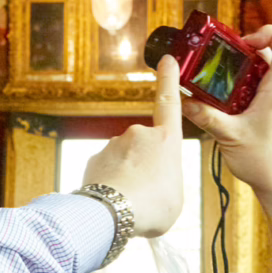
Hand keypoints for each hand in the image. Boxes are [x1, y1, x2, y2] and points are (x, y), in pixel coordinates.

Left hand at [83, 55, 186, 236]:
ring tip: (131, 201)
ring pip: (124, 160)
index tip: (167, 59)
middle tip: (149, 194)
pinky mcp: (95, 157)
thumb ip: (167, 179)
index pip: (169, 102)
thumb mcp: (176, 195)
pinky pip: (107, 170)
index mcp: (166, 140)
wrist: (113, 213)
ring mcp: (114, 144)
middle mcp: (139, 134)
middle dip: (146, 167)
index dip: (169, 80)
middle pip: (146, 149)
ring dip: (128, 177)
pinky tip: (113, 200)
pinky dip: (111, 183)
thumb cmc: (152, 207)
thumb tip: (151, 178)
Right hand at [178, 24, 271, 200]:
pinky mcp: (263, 109)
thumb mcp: (229, 136)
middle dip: (244, 47)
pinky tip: (216, 96)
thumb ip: (205, 116)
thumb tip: (182, 100)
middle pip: (269, 50)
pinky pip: (251, 85)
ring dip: (237, 66)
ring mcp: (271, 98)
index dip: (270, 33)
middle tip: (220, 55)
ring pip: (259, 67)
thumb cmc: (264, 161)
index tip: (244, 42)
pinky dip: (234, 83)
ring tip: (214, 74)